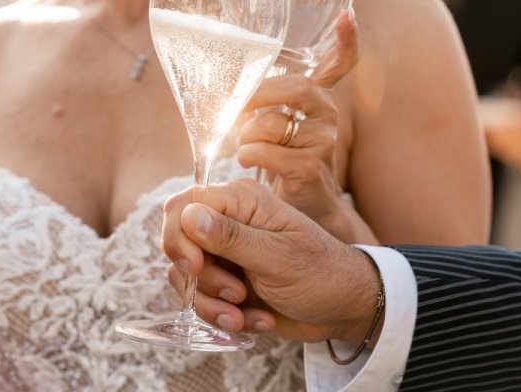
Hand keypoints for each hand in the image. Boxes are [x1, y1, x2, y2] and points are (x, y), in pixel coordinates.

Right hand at [161, 179, 380, 343]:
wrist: (343, 309)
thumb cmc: (322, 274)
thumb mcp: (278, 257)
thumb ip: (232, 237)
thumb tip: (189, 215)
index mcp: (242, 200)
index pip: (182, 205)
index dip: (179, 237)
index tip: (197, 267)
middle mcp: (228, 221)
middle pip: (176, 242)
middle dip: (198, 277)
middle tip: (234, 294)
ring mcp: (225, 253)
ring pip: (184, 277)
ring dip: (211, 304)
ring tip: (245, 314)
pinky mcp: (225, 281)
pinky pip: (200, 299)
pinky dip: (222, 316)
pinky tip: (255, 319)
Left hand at [237, 9, 366, 239]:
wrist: (301, 207)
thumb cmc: (281, 159)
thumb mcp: (274, 124)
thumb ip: (259, 101)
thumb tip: (219, 88)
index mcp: (318, 99)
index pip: (340, 64)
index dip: (347, 41)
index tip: (348, 16)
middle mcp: (327, 115)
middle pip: (297, 88)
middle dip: (257, 95)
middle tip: (234, 106)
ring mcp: (322, 142)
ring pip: (273, 123)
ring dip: (246, 134)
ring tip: (240, 145)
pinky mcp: (310, 168)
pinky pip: (267, 151)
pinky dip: (247, 154)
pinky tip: (246, 160)